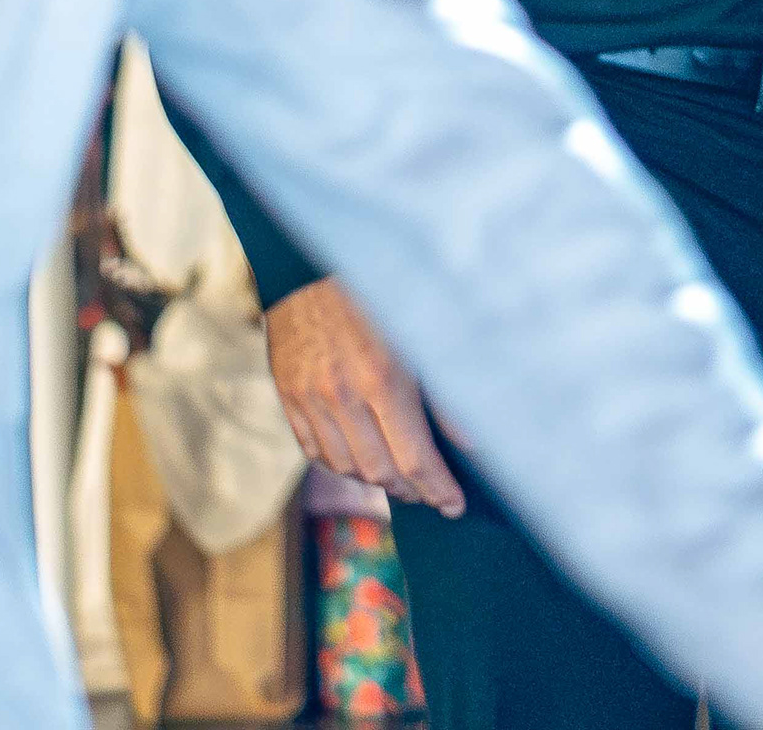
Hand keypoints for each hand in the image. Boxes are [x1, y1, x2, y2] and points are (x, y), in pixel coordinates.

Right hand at [264, 279, 463, 516]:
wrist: (312, 258)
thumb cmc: (379, 288)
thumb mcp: (423, 330)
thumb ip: (448, 391)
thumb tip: (474, 443)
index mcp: (383, 377)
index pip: (415, 460)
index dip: (439, 490)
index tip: (455, 504)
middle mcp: (342, 395)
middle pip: (380, 473)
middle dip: (412, 491)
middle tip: (433, 492)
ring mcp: (309, 397)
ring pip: (346, 467)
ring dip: (377, 480)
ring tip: (401, 477)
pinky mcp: (287, 393)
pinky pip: (314, 450)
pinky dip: (340, 464)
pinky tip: (361, 459)